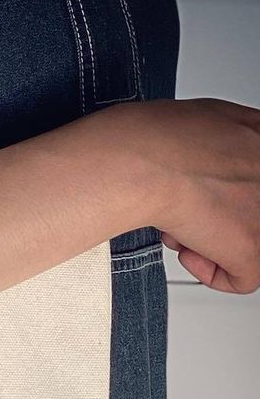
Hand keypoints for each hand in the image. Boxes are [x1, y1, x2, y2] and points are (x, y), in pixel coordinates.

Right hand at [127, 97, 259, 293]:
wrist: (149, 161)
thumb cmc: (162, 139)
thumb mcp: (214, 119)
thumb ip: (232, 141)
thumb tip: (218, 157)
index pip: (250, 183)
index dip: (230, 193)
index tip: (211, 199)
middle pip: (247, 212)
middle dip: (219, 218)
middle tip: (194, 214)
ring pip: (247, 245)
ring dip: (213, 243)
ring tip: (184, 228)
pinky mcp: (253, 247)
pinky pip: (242, 279)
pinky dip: (211, 273)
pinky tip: (189, 250)